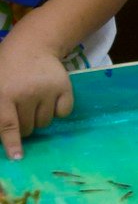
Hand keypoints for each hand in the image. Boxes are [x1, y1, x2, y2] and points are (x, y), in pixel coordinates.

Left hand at [0, 29, 75, 158]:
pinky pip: (63, 113)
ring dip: (40, 118)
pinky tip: (51, 98)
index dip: (12, 144)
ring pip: (45, 123)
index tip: (18, 157)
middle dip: (24, 126)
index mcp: (4, 95)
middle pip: (28, 128)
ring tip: (35, 101)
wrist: (32, 46)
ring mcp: (47, 90)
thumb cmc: (7, 71)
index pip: (8, 126)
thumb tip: (4, 136)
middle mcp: (26, 94)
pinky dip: (58, 110)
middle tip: (21, 110)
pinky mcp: (65, 88)